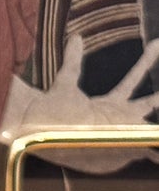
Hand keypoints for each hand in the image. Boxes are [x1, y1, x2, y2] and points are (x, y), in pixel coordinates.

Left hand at [3, 35, 158, 172]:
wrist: (43, 136)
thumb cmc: (53, 111)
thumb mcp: (65, 82)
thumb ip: (73, 61)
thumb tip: (76, 36)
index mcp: (110, 102)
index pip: (134, 79)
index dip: (146, 61)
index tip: (156, 43)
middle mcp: (121, 118)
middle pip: (150, 102)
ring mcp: (124, 136)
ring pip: (152, 130)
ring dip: (157, 128)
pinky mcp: (123, 153)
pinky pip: (148, 153)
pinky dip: (156, 152)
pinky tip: (158, 154)